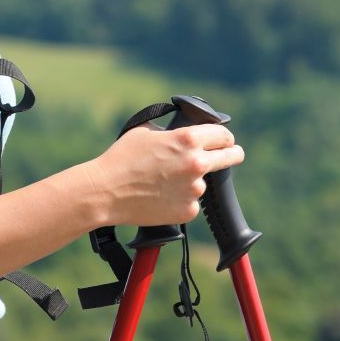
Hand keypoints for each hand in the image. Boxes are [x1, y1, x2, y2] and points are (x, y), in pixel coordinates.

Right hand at [85, 122, 243, 227]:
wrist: (107, 190)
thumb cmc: (122, 157)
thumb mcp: (147, 130)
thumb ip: (171, 129)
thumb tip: (184, 129)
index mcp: (188, 139)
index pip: (224, 136)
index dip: (225, 137)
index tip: (225, 141)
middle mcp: (197, 164)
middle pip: (232, 157)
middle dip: (232, 154)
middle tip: (229, 155)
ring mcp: (195, 190)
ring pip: (204, 181)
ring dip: (193, 179)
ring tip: (165, 179)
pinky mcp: (188, 211)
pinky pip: (191, 201)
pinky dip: (181, 198)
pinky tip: (161, 194)